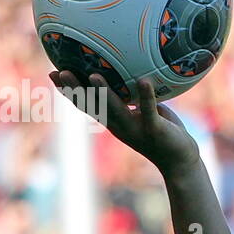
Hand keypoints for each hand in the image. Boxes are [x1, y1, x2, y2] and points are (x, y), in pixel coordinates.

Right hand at [49, 71, 200, 176]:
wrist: (180, 162)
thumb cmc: (163, 133)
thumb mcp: (143, 114)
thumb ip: (133, 99)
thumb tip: (128, 74)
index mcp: (114, 122)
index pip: (86, 105)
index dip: (69, 91)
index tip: (53, 73)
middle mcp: (119, 126)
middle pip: (94, 106)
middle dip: (77, 89)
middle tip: (62, 71)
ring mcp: (135, 129)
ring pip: (116, 109)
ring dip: (104, 92)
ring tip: (95, 74)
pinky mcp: (154, 130)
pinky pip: (149, 110)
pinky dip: (146, 95)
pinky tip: (144, 80)